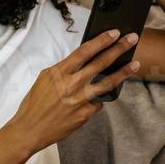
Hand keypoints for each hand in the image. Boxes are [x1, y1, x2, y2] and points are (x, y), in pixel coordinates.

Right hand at [1, 28, 139, 157]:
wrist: (30, 130)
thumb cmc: (34, 104)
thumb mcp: (44, 79)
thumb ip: (63, 70)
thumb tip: (81, 62)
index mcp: (59, 73)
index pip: (85, 51)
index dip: (101, 40)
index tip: (114, 33)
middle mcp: (72, 84)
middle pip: (101, 63)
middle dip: (118, 49)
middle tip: (132, 39)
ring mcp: (80, 100)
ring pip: (108, 83)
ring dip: (123, 72)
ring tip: (134, 64)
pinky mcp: (85, 114)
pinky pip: (99, 102)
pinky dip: (101, 97)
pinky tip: (103, 94)